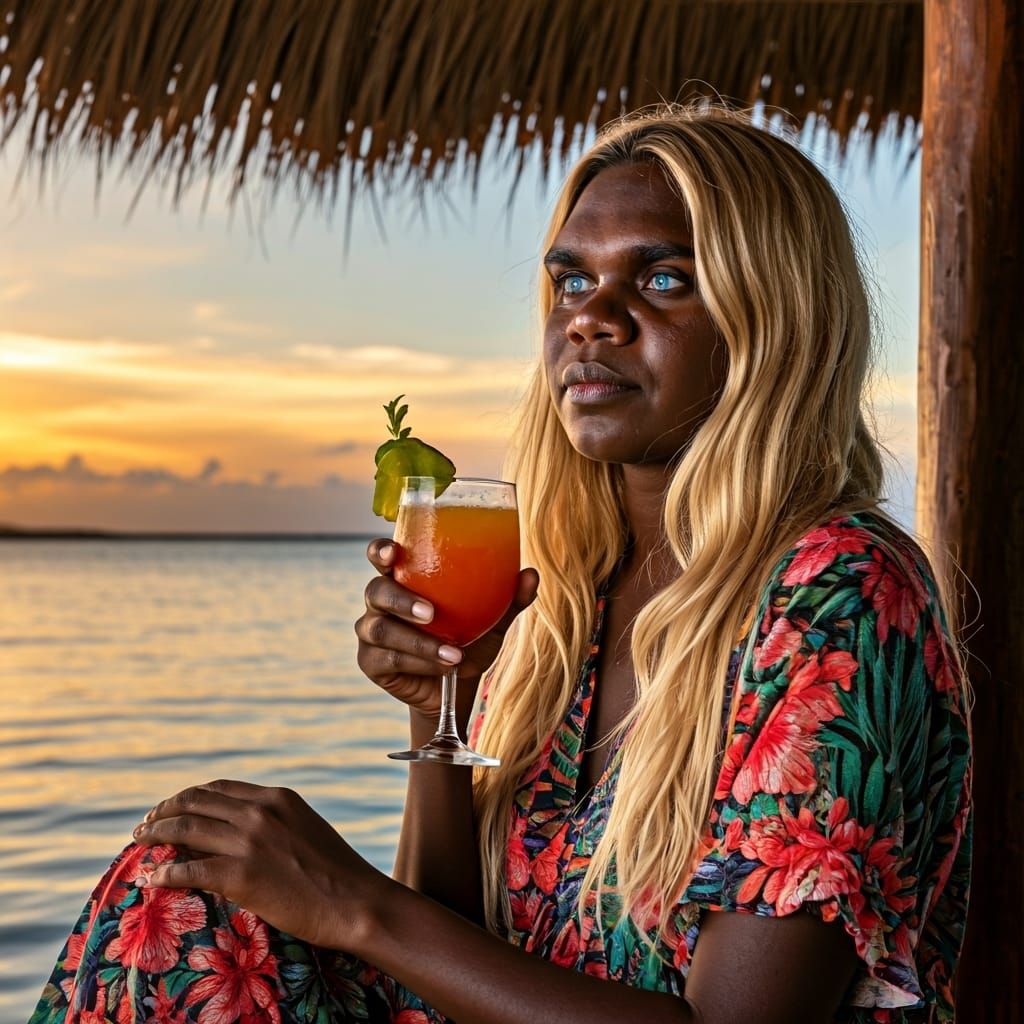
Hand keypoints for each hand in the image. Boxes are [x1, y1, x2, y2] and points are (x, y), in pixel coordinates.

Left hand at [132, 779, 384, 950]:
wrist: (355, 901)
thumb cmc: (337, 873)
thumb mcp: (306, 829)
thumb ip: (276, 823)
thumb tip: (245, 833)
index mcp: (277, 798)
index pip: (219, 787)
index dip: (189, 795)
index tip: (172, 806)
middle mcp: (259, 812)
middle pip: (196, 801)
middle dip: (165, 810)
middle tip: (146, 823)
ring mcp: (249, 842)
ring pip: (186, 828)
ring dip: (156, 834)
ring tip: (139, 842)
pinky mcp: (240, 875)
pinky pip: (189, 869)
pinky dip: (165, 872)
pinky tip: (152, 878)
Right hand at [355, 538, 538, 719]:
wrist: (460, 687)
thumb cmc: (470, 640)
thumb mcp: (492, 620)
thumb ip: (508, 598)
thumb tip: (531, 574)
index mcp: (404, 579)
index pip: (381, 556)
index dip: (380, 551)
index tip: (392, 552)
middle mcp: (382, 602)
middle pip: (376, 591)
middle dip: (401, 600)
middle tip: (431, 612)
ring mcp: (372, 632)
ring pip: (382, 630)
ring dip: (419, 642)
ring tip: (453, 652)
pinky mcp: (372, 662)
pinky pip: (389, 659)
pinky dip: (419, 662)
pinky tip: (444, 666)